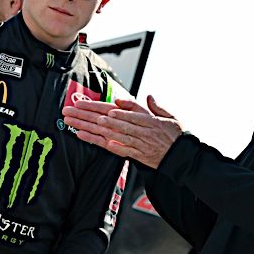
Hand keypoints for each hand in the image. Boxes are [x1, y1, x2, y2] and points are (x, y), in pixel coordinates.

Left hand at [63, 95, 182, 168]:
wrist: (182, 157)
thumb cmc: (175, 136)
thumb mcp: (169, 117)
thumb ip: (156, 107)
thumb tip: (148, 97)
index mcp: (146, 118)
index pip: (119, 110)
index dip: (100, 107)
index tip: (86, 104)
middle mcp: (139, 129)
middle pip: (109, 120)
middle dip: (88, 115)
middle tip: (71, 111)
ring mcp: (136, 142)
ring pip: (109, 133)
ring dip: (90, 129)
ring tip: (74, 124)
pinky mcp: (135, 154)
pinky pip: (115, 148)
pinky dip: (101, 143)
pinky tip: (88, 139)